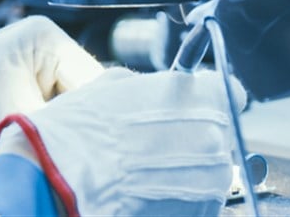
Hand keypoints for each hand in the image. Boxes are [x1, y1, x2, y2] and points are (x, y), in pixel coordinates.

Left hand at [0, 16, 103, 148]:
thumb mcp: (20, 115)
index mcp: (47, 37)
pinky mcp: (35, 66)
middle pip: (84, 83)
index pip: (90, 78)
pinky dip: (53, 111)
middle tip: (65, 136)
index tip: (83, 135)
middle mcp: (49, 37)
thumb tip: (89, 130)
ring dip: (64, 113)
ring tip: (48, 129)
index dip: (88, 110)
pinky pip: (59, 92)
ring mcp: (41, 50)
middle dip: (75, 111)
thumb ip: (60, 120)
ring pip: (73, 90)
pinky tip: (42, 123)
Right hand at [0, 67, 240, 215]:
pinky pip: (198, 201)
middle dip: (192, 136)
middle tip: (155, 143)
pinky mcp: (200, 214)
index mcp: (202, 96)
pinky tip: (145, 194)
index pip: (229, 91)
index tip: (191, 105)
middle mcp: (216, 137)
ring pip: (209, 170)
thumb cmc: (80, 132)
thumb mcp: (111, 87)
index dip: (207, 98)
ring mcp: (211, 182)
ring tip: (145, 173)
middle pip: (219, 133)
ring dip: (186, 169)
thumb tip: (154, 90)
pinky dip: (178, 197)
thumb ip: (148, 86)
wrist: (60, 184)